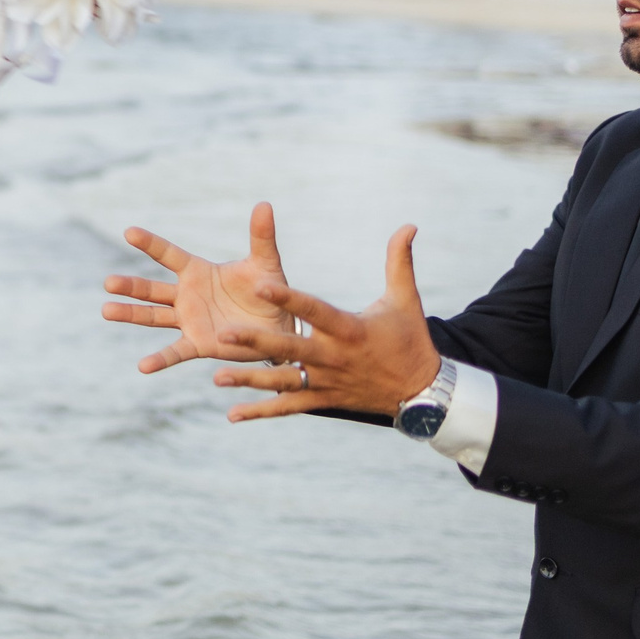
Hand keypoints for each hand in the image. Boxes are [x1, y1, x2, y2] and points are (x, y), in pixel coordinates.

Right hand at [104, 202, 292, 369]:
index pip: (169, 255)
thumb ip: (261, 236)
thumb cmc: (269, 291)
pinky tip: (143, 366)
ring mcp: (189, 320)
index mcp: (198, 272)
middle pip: (152, 289)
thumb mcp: (266, 263)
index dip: (150, 243)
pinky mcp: (198, 343)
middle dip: (130, 286)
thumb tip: (265, 204)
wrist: (281, 326)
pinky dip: (160, 359)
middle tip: (108, 283)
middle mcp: (187, 295)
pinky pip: (176, 352)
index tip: (129, 232)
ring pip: (154, 317)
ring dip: (131, 314)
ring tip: (107, 310)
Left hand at [212, 225, 441, 419]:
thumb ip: (399, 260)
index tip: (260, 284)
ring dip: (250, 380)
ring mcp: (326, 382)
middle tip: (223, 334)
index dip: (287, 298)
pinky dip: (261, 411)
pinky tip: (233, 414)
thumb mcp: (405, 299)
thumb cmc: (409, 339)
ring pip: (283, 382)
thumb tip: (409, 224)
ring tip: (218, 376)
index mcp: (348, 328)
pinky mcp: (323, 400)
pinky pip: (289, 407)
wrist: (422, 393)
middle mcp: (333, 357)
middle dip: (256, 342)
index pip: (313, 310)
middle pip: (289, 348)